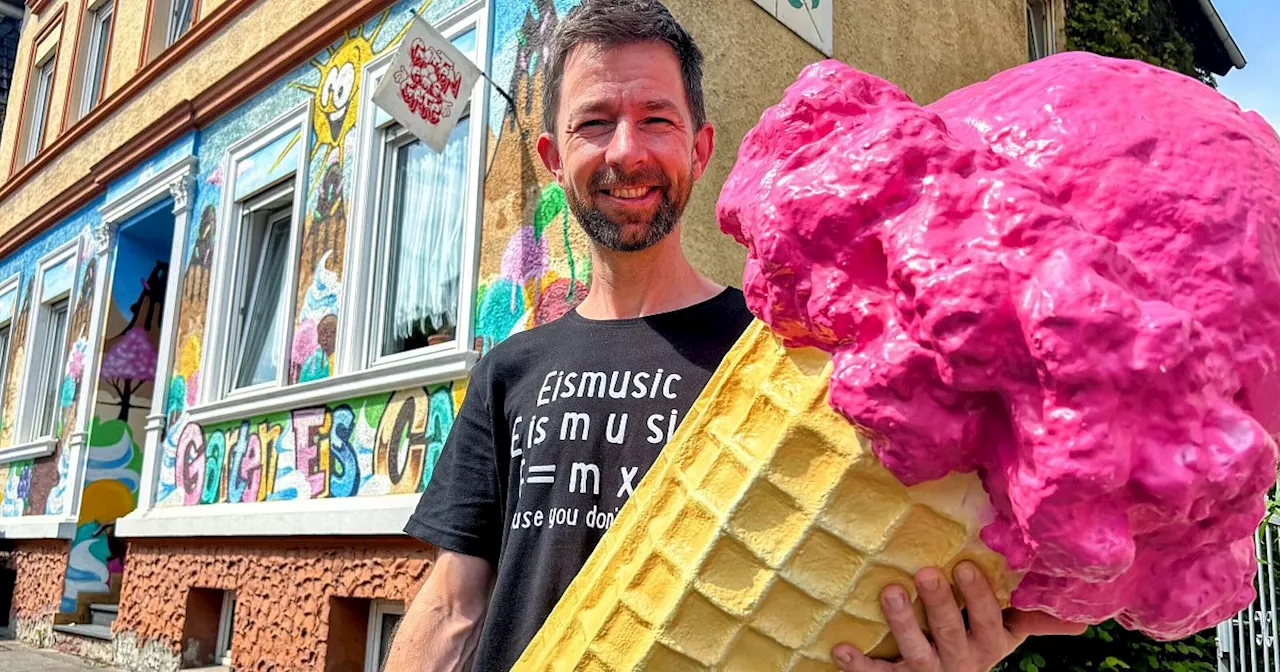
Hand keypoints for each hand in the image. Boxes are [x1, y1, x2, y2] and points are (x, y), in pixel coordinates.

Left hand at [831, 562, 1086, 671]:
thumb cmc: (975, 647)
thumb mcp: (1007, 635)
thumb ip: (1035, 617)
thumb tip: (1082, 609)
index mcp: (987, 645)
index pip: (989, 622)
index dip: (978, 597)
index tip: (966, 565)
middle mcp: (961, 663)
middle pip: (951, 633)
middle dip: (940, 603)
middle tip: (925, 571)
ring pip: (916, 652)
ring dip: (901, 623)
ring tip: (888, 591)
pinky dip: (859, 664)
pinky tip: (841, 646)